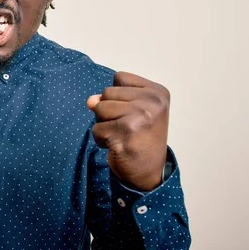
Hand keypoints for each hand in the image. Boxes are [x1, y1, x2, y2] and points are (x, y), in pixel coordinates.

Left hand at [87, 72, 169, 190]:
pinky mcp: (126, 134)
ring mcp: (140, 117)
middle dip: (108, 111)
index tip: (134, 113)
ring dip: (103, 125)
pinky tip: (117, 146)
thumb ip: (110, 99)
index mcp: (157, 92)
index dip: (118, 96)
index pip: (119, 78)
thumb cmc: (140, 137)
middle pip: (107, 93)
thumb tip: (91, 101)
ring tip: (121, 135)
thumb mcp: (131, 110)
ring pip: (99, 109)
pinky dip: (101, 139)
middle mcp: (152, 103)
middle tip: (127, 127)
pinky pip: (96, 129)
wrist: (149, 171)